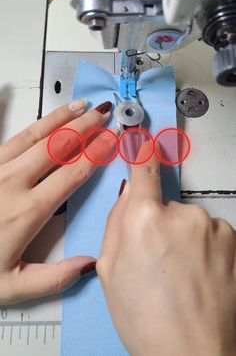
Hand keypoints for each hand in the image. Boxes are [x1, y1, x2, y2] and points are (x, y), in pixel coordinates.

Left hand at [0, 99, 114, 303]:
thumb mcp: (12, 286)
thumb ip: (53, 278)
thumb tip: (90, 263)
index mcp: (27, 210)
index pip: (72, 173)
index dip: (96, 153)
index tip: (113, 138)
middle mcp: (13, 182)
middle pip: (57, 146)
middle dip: (84, 127)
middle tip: (104, 113)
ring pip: (34, 135)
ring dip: (60, 118)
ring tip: (80, 105)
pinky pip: (9, 136)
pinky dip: (26, 120)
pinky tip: (28, 104)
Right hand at [97, 143, 235, 355]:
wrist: (190, 352)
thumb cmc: (146, 318)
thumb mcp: (110, 269)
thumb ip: (117, 222)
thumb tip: (130, 193)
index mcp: (143, 219)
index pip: (144, 171)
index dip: (142, 152)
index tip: (143, 136)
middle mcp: (182, 215)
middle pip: (166, 205)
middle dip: (159, 224)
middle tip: (157, 260)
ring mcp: (212, 226)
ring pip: (191, 221)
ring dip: (185, 238)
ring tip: (181, 274)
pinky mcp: (233, 239)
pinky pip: (212, 233)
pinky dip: (207, 248)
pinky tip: (201, 275)